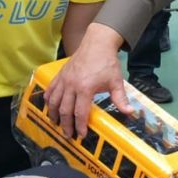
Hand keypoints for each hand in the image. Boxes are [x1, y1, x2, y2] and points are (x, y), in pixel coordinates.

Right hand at [45, 23, 128, 137]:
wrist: (97, 42)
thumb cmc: (106, 61)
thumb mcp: (116, 81)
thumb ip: (120, 99)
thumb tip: (129, 112)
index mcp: (85, 88)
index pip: (80, 112)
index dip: (80, 126)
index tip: (82, 135)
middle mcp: (71, 85)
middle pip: (65, 110)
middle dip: (66, 125)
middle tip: (68, 135)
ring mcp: (64, 79)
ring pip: (54, 102)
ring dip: (54, 115)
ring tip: (56, 124)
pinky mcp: (60, 74)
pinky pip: (50, 90)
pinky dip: (48, 100)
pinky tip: (49, 107)